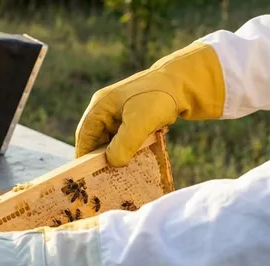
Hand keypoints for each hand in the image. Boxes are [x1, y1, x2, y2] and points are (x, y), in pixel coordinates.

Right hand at [75, 41, 225, 166]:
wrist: (185, 83)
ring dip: (118, 155)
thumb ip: (123, 145)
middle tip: (108, 179)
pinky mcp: (134, 118)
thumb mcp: (140, 122)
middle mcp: (106, 109)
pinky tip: (137, 160)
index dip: (84, 157)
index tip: (88, 178)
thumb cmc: (159, 98)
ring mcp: (120, 113)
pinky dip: (129, 149)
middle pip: (97, 140)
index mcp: (100, 106)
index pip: (84, 136)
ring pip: (112, 141)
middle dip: (102, 158)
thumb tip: (113, 163)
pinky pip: (125, 138)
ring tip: (123, 172)